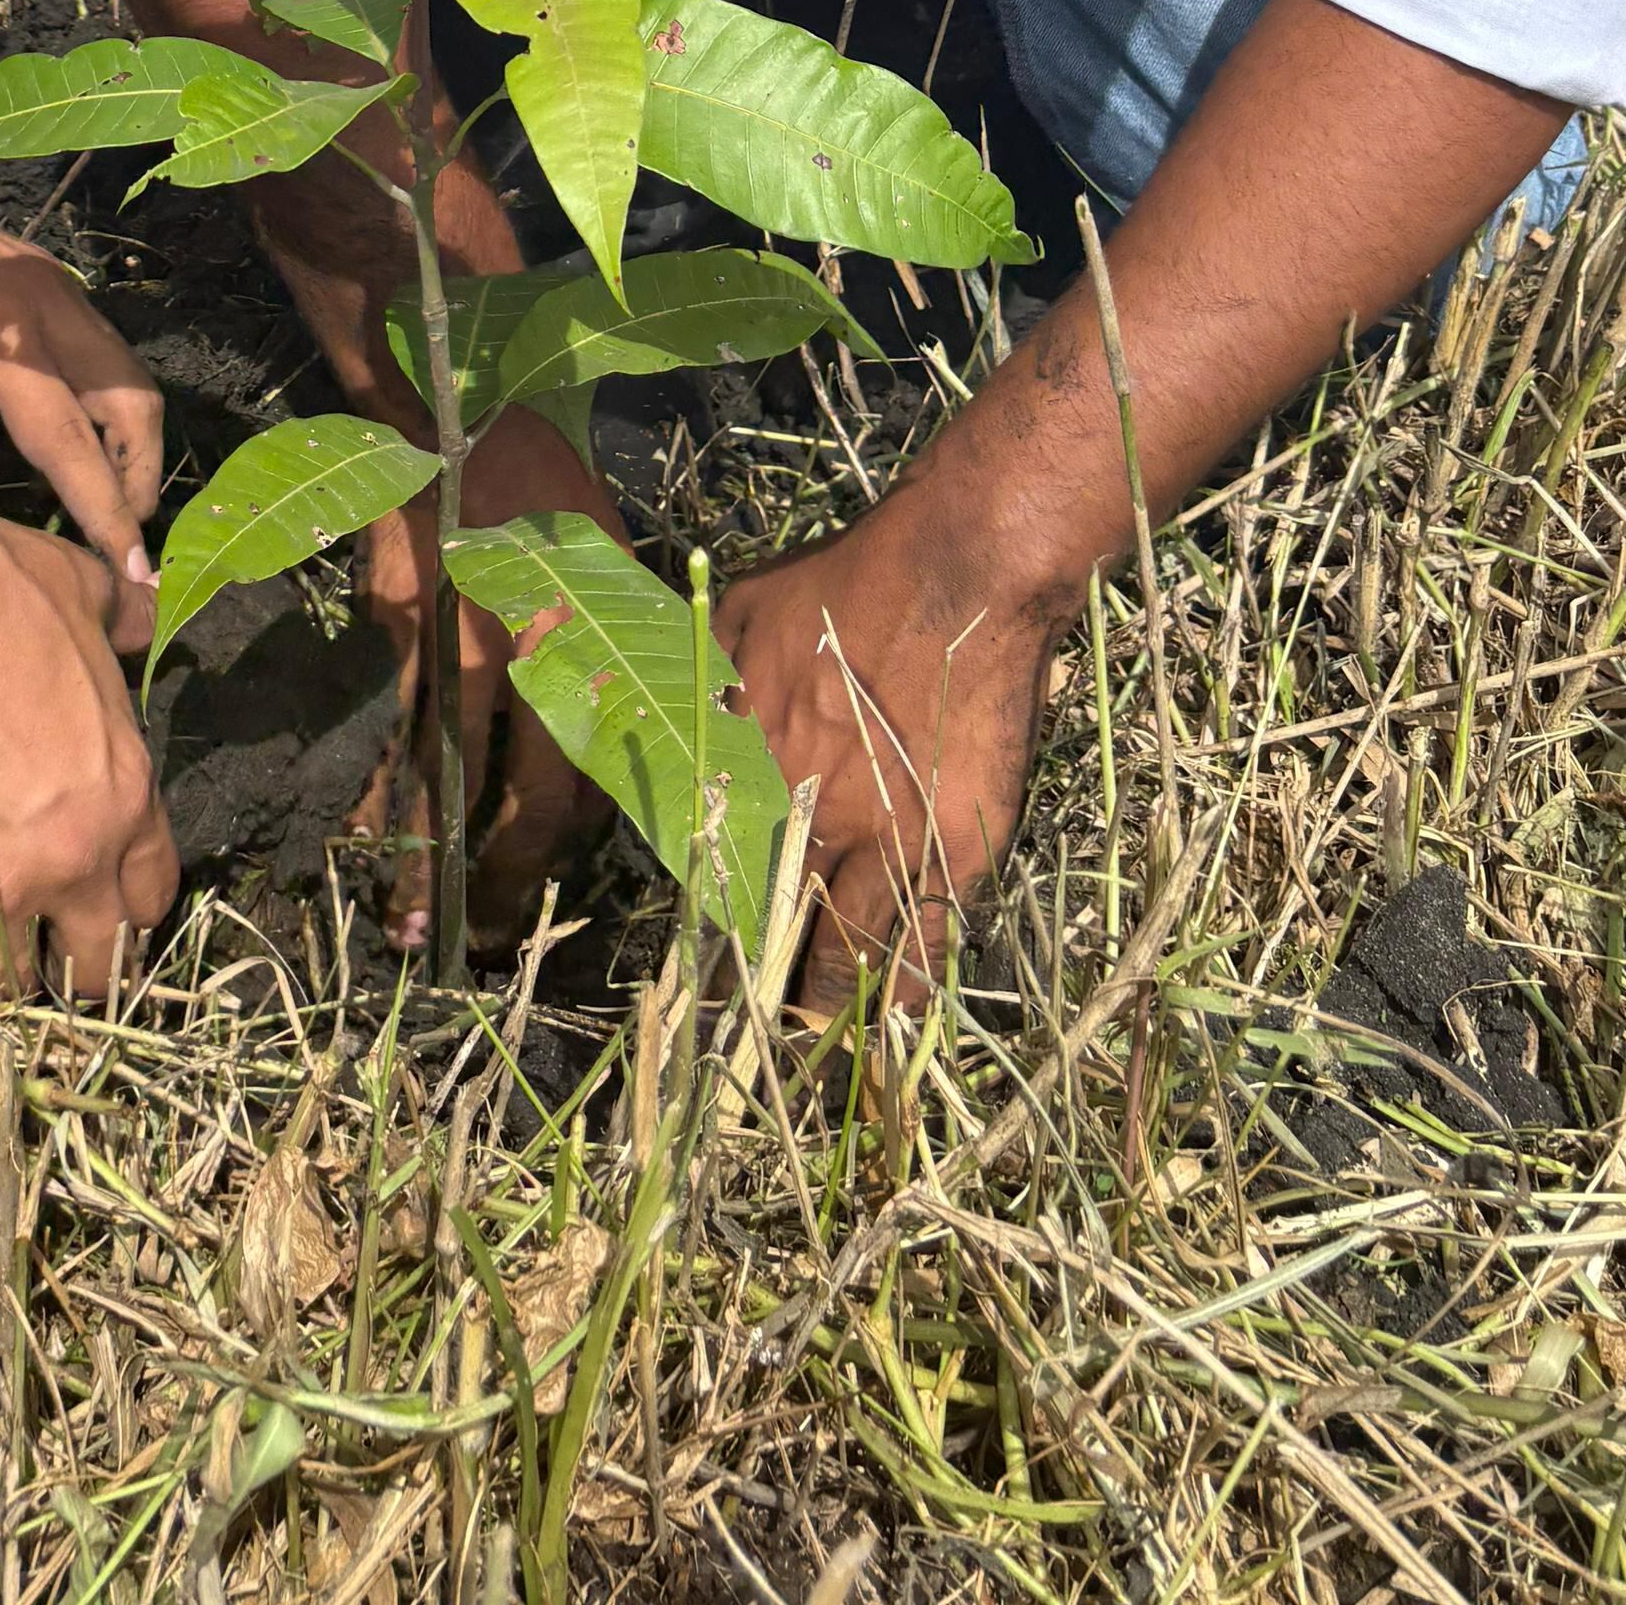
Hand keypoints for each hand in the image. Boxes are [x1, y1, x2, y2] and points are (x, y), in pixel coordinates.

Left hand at [0, 186, 165, 612]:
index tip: (127, 570)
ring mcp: (54, 282)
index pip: (63, 437)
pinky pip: (104, 348)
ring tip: (120, 507)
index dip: (98, 510)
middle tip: (128, 547)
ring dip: (133, 441)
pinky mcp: (50, 277)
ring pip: (126, 371)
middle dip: (137, 477)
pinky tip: (95, 447)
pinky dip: (114, 403)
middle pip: (126, 399)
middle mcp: (42, 300)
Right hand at [0, 490, 180, 999]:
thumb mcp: (87, 592)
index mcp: (121, 794)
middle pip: (92, 961)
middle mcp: (71, 861)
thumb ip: (125, 617)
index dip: (127, 908)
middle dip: (72, 971)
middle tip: (45, 971)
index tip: (106, 913)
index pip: (149, 890)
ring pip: (4, 988)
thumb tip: (147, 606)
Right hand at [352, 401, 623, 954]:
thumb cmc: (551, 492)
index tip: (568, 873)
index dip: (582, 832)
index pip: (595, 764)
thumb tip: (661, 725)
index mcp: (590, 639)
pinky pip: (392, 731)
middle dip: (511, 869)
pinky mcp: (399, 632)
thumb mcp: (614, 565)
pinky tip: (368, 843)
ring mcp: (456, 646)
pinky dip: (380, 793)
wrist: (456, 417)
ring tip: (417, 930)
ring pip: (449, 776)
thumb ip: (624, 650)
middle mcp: (530, 654)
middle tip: (491, 929)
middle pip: (529, 789)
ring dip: (433, 859)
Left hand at [720, 481, 1061, 1007]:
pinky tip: (883, 1034)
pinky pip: (917, 951)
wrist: (960, 571)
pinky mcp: (949, 854)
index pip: (701, 871)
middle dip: (743, 985)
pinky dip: (897, 997)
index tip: (690, 960)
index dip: (698, 922)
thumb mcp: (743, 612)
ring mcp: (878, 842)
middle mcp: (797, 817)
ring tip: (795, 1053)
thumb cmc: (848, 579)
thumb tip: (665, 693)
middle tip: (730, 1031)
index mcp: (740, 766)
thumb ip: (704, 669)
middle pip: (760, 927)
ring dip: (812, 1010)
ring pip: (835, 958)